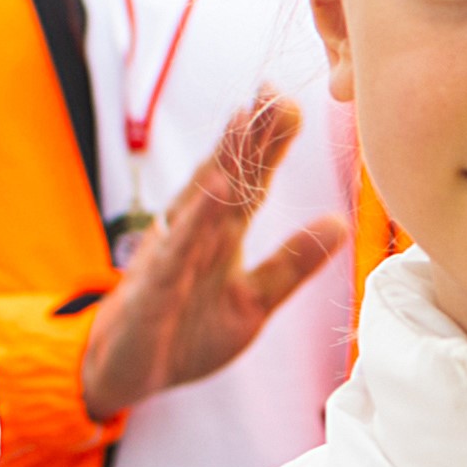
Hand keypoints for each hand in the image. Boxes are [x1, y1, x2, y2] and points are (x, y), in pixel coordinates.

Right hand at [78, 94, 348, 423]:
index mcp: (220, 234)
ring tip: (246, 118)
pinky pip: (178, 248)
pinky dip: (196, 218)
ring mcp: (172, 255)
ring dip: (223, 158)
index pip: (251, 181)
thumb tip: (338, 222)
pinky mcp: (155, 286)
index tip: (293, 104)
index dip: (270, 144)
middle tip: (275, 90)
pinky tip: (215, 188)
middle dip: (250, 134)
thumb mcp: (253, 302)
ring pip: (200, 199)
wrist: (127, 377)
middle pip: (225, 175)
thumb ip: (291, 264)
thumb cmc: (187, 334)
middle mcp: (195, 233)